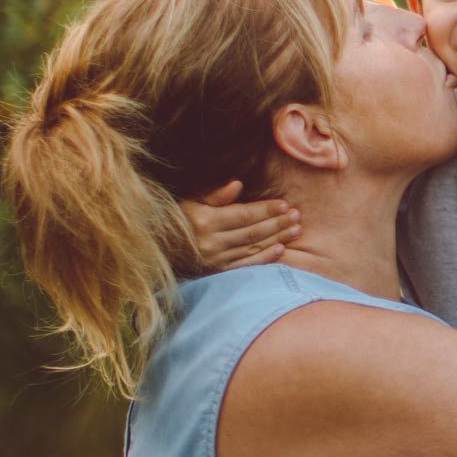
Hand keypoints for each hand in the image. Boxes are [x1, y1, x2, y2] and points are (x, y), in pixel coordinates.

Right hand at [178, 180, 300, 270]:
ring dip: (277, 239)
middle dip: (277, 223)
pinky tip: (281, 250)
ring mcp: (215, 260)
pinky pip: (246, 265)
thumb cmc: (178, 220)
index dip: (266, 210)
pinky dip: (265, 258)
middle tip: (297, 216)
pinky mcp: (217, 273)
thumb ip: (215, 195)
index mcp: (205, 221)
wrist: (160, 250)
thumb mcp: (191, 202)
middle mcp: (211, 242)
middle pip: (252, 231)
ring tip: (296, 230)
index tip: (285, 205)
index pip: (243, 215)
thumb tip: (237, 183)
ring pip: (253, 247)